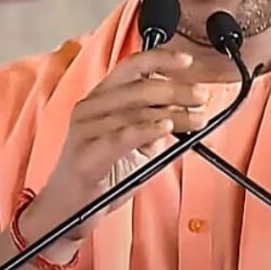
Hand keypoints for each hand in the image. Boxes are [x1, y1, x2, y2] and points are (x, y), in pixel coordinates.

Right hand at [21, 48, 208, 244]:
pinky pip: (121, 136)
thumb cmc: (102, 173)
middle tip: (202, 98)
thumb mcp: (135, 142)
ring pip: (136, 111)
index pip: (132, 67)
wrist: (69, 210)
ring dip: (173, 114)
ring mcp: (85, 130)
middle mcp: (90, 107)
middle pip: (140, 87)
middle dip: (177, 91)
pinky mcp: (86, 155)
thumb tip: (189, 110)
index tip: (188, 61)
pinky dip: (147, 130)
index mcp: (101, 98)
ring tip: (196, 120)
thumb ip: (156, 123)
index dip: (161, 59)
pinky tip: (166, 127)